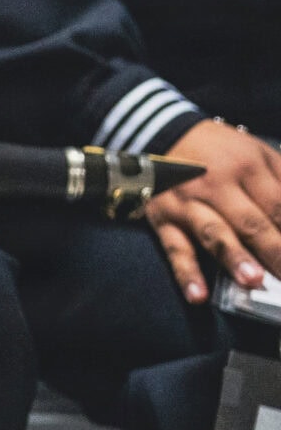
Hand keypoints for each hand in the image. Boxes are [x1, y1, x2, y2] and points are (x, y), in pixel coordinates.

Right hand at [147, 118, 280, 303]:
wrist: (161, 133)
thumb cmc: (220, 150)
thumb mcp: (259, 153)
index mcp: (248, 168)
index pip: (279, 207)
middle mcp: (217, 185)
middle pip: (252, 223)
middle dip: (276, 252)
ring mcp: (188, 203)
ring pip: (214, 233)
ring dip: (234, 258)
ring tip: (253, 281)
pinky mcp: (164, 219)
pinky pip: (175, 248)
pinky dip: (186, 273)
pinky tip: (198, 295)